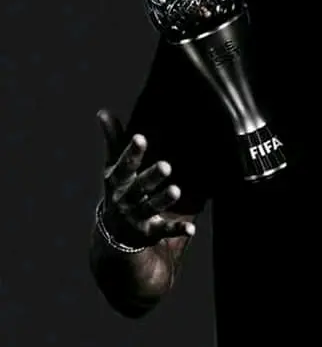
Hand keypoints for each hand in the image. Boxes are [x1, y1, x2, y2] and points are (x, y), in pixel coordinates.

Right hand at [97, 109, 195, 247]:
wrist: (113, 234)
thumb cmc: (118, 191)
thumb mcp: (114, 168)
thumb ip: (113, 141)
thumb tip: (103, 112)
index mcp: (117, 181)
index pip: (124, 165)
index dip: (132, 152)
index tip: (140, 138)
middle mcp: (125, 199)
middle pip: (139, 186)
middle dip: (152, 177)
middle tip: (166, 165)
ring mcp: (137, 217)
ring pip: (150, 207)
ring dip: (163, 200)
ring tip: (176, 191)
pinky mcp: (149, 233)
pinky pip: (164, 231)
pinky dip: (177, 229)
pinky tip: (192, 228)